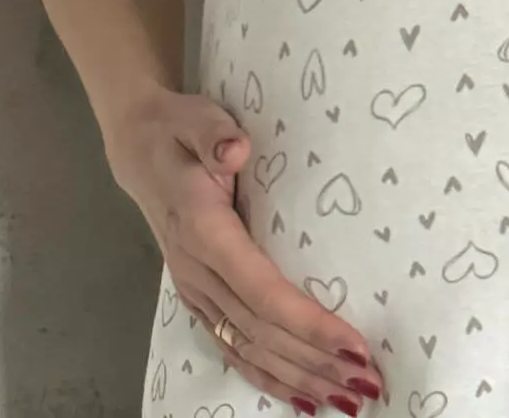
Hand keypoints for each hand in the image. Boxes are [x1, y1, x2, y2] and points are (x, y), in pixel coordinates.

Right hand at [104, 87, 380, 415]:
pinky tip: (300, 397)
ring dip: (299, 377)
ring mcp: (196, 290)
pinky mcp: (200, 297)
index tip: (354, 343)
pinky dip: (266, 376)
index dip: (308, 323)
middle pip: (262, 330)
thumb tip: (236, 148)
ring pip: (249, 347)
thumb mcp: (195, 118)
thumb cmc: (180, 130)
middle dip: (317, 361)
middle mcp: (198, 271)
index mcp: (204, 232)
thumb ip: (214, 133)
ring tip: (347, 398)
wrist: (139, 147)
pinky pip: (233, 346)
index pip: (262, 290)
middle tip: (369, 381)